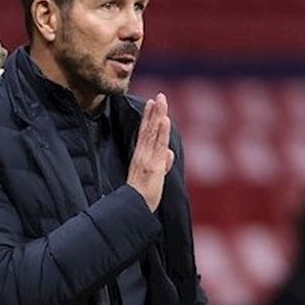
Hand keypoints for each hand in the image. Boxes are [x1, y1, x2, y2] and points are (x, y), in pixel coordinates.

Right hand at [126, 93, 174, 211]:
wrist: (135, 209)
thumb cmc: (143, 197)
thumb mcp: (155, 177)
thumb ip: (162, 164)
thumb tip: (169, 154)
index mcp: (141, 157)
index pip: (145, 133)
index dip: (148, 118)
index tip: (151, 103)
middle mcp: (142, 155)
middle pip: (148, 129)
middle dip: (154, 112)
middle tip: (158, 96)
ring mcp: (147, 159)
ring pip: (153, 133)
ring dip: (158, 115)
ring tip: (161, 100)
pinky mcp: (153, 165)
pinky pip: (158, 145)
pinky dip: (161, 131)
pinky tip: (164, 119)